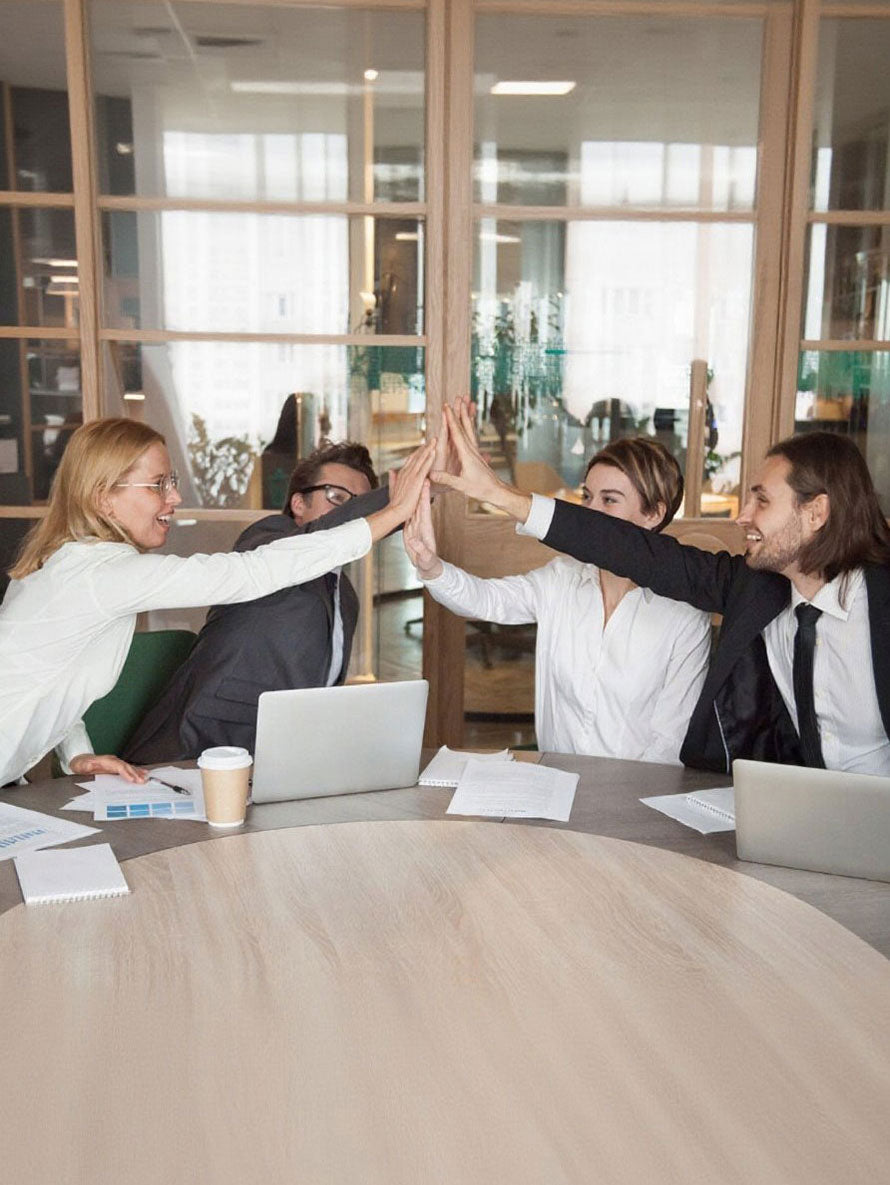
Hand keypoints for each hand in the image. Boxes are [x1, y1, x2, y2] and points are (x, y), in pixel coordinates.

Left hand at [69, 753, 148, 782]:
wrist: (80, 760)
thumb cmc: (80, 764)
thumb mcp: (80, 765)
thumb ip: (85, 765)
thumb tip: (89, 765)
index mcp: (105, 761)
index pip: (118, 766)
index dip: (126, 772)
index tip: (132, 779)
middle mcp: (112, 760)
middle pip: (126, 766)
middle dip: (135, 774)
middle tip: (142, 781)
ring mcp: (114, 762)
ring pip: (128, 767)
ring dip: (137, 772)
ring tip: (145, 777)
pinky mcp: (115, 766)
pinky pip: (127, 768)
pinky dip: (135, 770)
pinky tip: (143, 772)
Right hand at [366, 438, 436, 540]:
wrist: (395, 511)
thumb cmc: (395, 503)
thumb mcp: (393, 488)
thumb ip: (393, 479)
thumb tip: (391, 470)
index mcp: (402, 474)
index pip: (411, 460)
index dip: (418, 452)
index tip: (424, 446)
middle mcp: (406, 472)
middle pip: (416, 456)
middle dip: (425, 447)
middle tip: (432, 439)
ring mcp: (411, 475)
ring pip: (421, 458)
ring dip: (428, 449)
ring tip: (435, 441)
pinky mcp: (416, 480)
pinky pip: (424, 467)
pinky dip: (429, 458)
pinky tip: (434, 451)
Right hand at [403, 483, 442, 579]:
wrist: (427, 567)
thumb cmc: (429, 563)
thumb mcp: (425, 558)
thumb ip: (421, 550)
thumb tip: (413, 542)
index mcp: (425, 528)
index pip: (425, 508)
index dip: (424, 495)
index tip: (425, 482)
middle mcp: (421, 523)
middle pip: (419, 502)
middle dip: (420, 487)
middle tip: (421, 472)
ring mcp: (415, 525)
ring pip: (413, 505)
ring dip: (413, 492)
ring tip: (412, 479)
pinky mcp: (409, 528)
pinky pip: (407, 513)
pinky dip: (406, 502)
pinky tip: (404, 495)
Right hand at [432, 401, 532, 522]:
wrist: (496, 491)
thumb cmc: (480, 489)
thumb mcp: (461, 486)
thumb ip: (447, 479)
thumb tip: (432, 474)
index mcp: (466, 454)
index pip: (457, 433)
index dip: (451, 419)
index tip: (447, 407)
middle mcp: (472, 449)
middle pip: (464, 426)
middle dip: (460, 411)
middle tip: (458, 397)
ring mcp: (475, 451)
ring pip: (469, 429)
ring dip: (466, 416)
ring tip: (465, 404)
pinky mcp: (477, 454)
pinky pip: (471, 436)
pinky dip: (468, 427)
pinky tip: (467, 424)